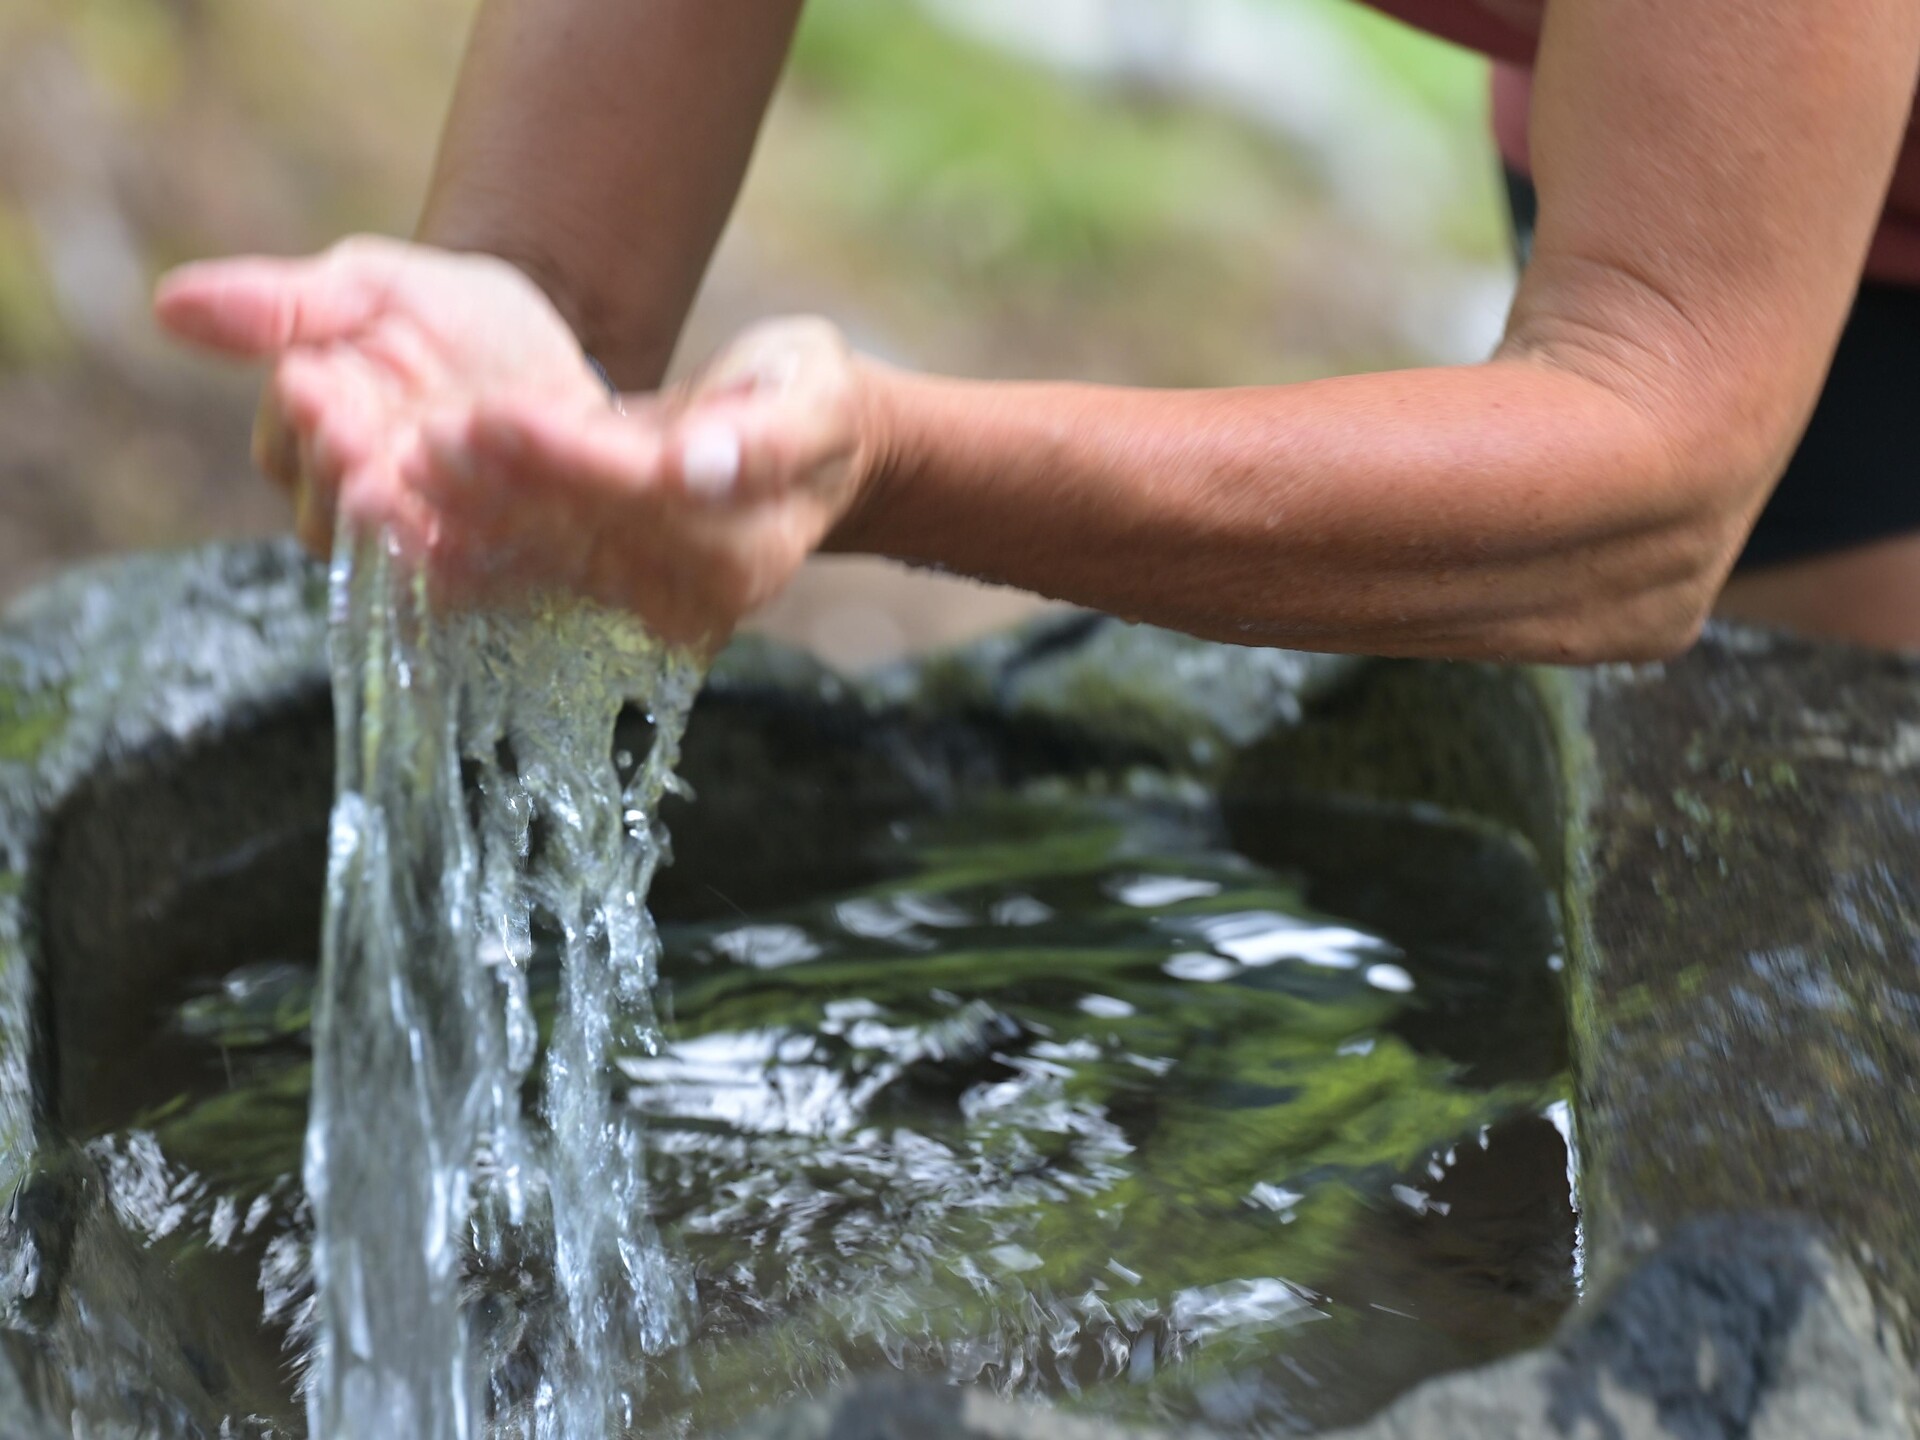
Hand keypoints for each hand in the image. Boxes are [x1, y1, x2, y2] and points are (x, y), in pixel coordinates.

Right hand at [153, 234, 610, 553]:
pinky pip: (440, 587)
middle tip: (363, 450)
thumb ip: (282, 304)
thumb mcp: (375, 288)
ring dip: (387, 532)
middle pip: (323, 510)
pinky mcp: (464, 572)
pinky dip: (448, 569)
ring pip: (371, 558)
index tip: (313, 390)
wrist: (560, 360)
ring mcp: (405, 536)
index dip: (299, 419)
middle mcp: (346, 491)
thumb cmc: (456, 315)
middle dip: (342, 480)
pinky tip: (468, 544)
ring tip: (409, 502)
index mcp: (311, 422)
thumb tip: (165, 305)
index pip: (284, 439)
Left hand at [408, 315, 878, 649]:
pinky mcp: (612, 584)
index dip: (567, 455)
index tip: (494, 415)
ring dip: (469, 512)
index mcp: (748, 545)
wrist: (811, 449)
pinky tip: (418, 504)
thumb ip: (766, 433)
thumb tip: (700, 464)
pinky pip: (532, 561)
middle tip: (422, 435)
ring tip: (402, 462)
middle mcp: (697, 586)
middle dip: (497, 484)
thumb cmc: (812, 403)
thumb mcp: (814, 397)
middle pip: (581, 529)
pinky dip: (473, 531)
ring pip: (544, 549)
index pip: (641, 493)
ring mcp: (651, 594)